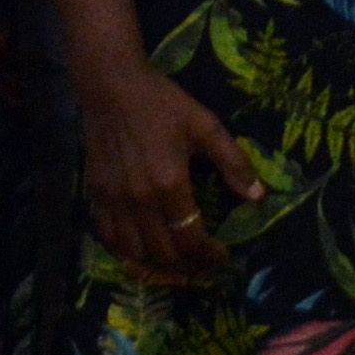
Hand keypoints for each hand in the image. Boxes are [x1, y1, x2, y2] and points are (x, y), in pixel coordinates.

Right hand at [77, 63, 262, 281]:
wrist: (111, 86)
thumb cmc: (162, 104)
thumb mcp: (205, 126)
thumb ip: (233, 162)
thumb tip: (258, 196)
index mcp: (170, 184)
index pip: (191, 238)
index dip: (208, 255)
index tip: (221, 257)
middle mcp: (140, 200)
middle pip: (164, 252)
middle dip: (187, 266)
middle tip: (202, 267)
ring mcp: (114, 200)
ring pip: (134, 253)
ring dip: (157, 267)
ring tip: (176, 268)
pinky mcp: (96, 195)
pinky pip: (108, 238)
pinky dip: (124, 255)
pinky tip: (139, 256)